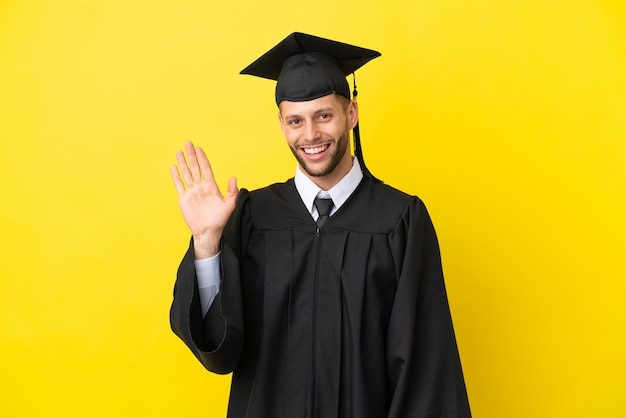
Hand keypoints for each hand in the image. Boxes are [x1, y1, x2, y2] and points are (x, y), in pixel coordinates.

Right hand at [171, 141, 238, 258]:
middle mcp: (200, 186)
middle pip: (194, 167)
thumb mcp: (229, 205)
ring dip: (182, 162)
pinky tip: (173, 167)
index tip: (199, 148)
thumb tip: (234, 178)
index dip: (202, 158)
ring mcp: (191, 191)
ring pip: (186, 173)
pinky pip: (179, 185)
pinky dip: (176, 176)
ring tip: (179, 151)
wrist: (208, 232)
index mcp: (211, 186)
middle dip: (191, 155)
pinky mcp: (184, 198)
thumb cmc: (220, 220)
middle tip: (188, 143)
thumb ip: (232, 191)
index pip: (206, 168)